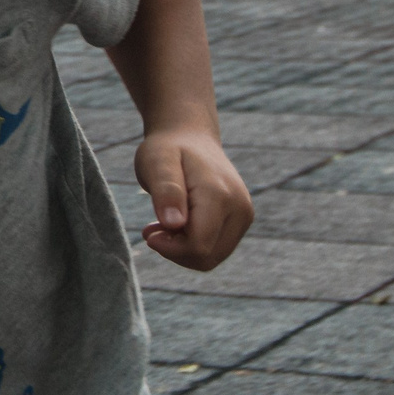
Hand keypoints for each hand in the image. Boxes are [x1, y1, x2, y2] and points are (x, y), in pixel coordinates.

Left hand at [136, 127, 252, 271]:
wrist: (190, 136)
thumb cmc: (168, 149)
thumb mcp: (156, 162)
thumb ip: (166, 192)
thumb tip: (175, 224)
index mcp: (219, 195)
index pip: (198, 246)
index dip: (170, 248)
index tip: (149, 232)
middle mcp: (240, 208)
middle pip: (206, 258)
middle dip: (175, 251)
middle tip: (153, 229)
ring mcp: (244, 216)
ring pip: (211, 258)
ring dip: (182, 250)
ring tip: (162, 226)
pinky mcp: (241, 221)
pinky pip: (216, 250)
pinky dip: (193, 245)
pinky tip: (176, 226)